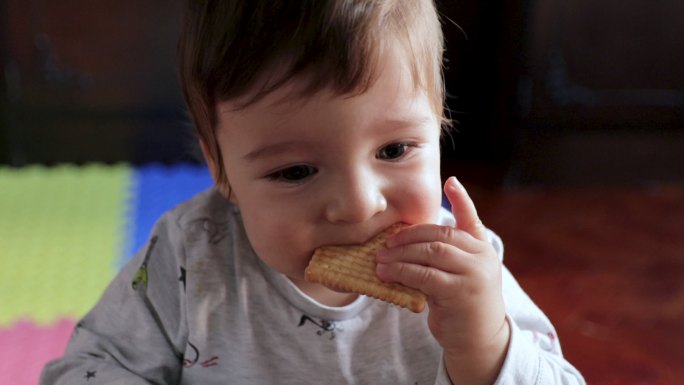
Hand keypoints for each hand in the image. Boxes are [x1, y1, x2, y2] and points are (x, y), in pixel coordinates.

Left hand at [376, 177, 509, 384]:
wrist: (480, 341)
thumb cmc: (463, 306)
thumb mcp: (460, 276)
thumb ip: (446, 256)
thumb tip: (408, 242)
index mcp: (482, 249)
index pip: (471, 218)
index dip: (462, 199)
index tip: (451, 181)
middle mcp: (482, 257)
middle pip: (439, 234)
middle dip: (408, 236)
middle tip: (385, 243)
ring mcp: (474, 274)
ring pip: (429, 253)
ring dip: (399, 255)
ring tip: (379, 260)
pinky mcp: (460, 292)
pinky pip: (424, 275)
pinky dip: (401, 272)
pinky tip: (386, 274)